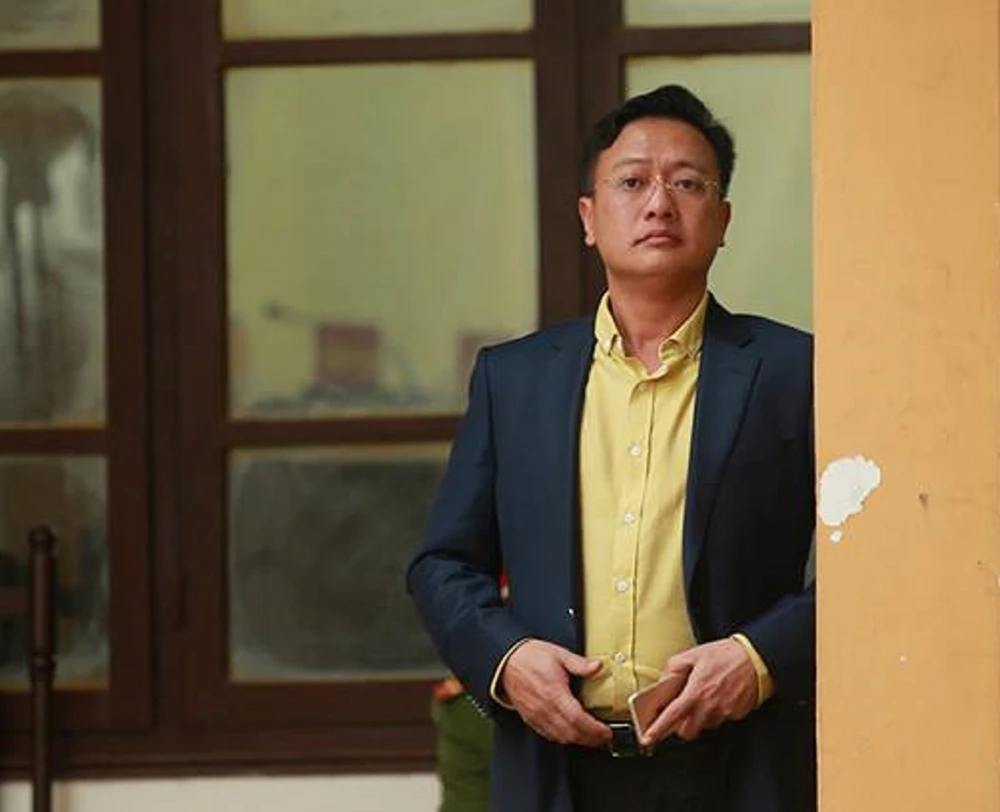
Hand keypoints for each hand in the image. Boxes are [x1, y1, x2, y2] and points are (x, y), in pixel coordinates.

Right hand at [500, 639, 610, 747]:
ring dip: (578, 741)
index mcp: (554, 692)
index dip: (594, 729)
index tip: (606, 731)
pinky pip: (548, 735)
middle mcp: (545, 708)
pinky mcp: (530, 718)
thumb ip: (579, 663)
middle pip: (571, 733)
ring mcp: (536, 715)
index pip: (578, 719)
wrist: (506, 661)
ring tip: (591, 737)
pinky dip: (563, 738)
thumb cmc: (530, 657)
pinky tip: (570, 733)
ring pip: (560, 737)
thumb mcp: (558, 654)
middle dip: (591, 739)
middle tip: (603, 737)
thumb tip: (597, 666)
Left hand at [640, 638, 757, 745]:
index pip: (672, 716)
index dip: (657, 729)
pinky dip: (715, 712)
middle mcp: (710, 706)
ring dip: (699, 718)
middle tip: (680, 712)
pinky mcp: (736, 715)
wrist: (756, 658)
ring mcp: (724, 713)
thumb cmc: (727, 654)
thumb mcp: (694, 654)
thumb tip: (664, 680)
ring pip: (704, 726)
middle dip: (681, 725)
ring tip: (703, 698)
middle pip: (687, 731)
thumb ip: (674, 667)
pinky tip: (718, 696)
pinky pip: (720, 720)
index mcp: (696, 691)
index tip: (648, 738)